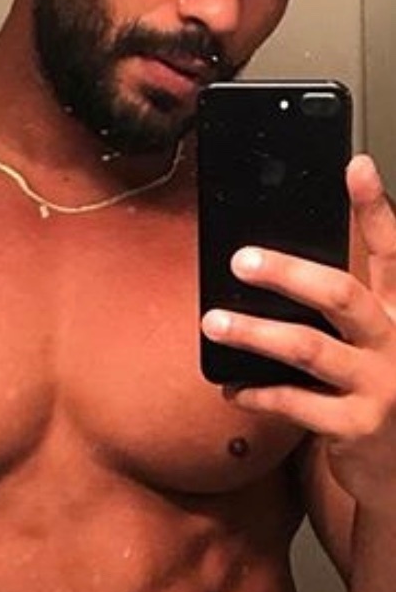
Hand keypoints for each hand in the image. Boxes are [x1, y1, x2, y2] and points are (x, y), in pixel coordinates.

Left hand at [200, 155, 395, 509]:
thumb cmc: (373, 395)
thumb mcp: (370, 347)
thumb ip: (337, 315)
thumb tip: (266, 273)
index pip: (391, 251)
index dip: (375, 207)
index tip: (356, 165)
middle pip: (342, 295)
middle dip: (289, 274)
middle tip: (241, 260)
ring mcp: (380, 385)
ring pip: (309, 349)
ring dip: (255, 333)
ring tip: (214, 322)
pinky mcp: (357, 426)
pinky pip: (295, 402)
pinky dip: (257, 393)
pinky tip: (231, 387)